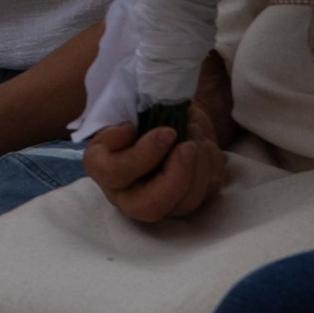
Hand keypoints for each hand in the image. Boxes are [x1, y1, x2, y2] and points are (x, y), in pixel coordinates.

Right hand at [82, 54, 235, 228]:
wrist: (165, 113)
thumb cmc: (141, 109)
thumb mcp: (130, 104)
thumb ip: (128, 111)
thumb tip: (137, 126)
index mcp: (102, 166)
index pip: (113, 173)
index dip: (142, 155)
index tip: (166, 131)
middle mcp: (126, 192)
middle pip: (147, 207)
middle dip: (174, 178)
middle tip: (188, 147)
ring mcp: (159, 201)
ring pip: (183, 205)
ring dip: (199, 167)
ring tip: (196, 134)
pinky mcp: (187, 200)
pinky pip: (206, 193)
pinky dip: (211, 165)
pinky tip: (203, 142)